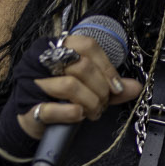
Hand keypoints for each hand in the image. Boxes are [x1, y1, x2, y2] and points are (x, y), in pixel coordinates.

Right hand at [14, 31, 141, 139]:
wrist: (33, 120)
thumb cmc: (62, 98)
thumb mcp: (88, 88)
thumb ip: (110, 86)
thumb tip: (135, 87)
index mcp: (58, 48)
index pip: (88, 45)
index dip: (107, 67)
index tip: (116, 86)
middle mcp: (43, 61)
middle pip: (82, 66)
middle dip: (100, 89)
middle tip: (103, 103)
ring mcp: (34, 83)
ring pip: (70, 85)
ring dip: (90, 103)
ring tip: (93, 112)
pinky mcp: (29, 107)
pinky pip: (52, 108)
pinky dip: (71, 113)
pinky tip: (78, 115)